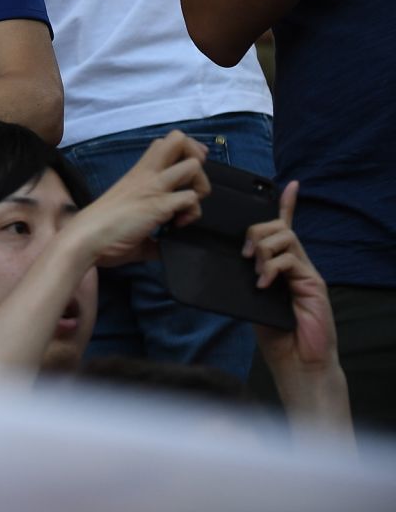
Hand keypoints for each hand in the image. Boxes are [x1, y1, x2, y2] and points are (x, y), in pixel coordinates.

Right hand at [73, 131, 208, 267]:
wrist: (86, 238)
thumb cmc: (101, 231)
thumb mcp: (130, 220)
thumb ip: (151, 230)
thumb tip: (163, 246)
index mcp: (138, 173)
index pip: (165, 143)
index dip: (185, 153)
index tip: (186, 177)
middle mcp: (147, 174)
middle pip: (179, 139)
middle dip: (196, 157)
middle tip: (190, 182)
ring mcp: (153, 187)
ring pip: (193, 166)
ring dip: (200, 186)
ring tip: (187, 207)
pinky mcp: (158, 204)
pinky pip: (191, 198)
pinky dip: (192, 213)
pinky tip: (177, 225)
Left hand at [246, 182, 338, 375]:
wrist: (298, 360)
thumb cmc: (274, 332)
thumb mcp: (252, 297)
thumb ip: (247, 275)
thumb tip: (234, 258)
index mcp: (282, 264)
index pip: (284, 227)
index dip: (286, 205)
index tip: (289, 186)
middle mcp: (296, 263)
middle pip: (276, 227)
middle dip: (255, 233)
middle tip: (246, 255)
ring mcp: (306, 272)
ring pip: (283, 238)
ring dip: (263, 250)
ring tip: (258, 274)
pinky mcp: (313, 283)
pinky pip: (289, 259)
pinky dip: (271, 268)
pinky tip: (265, 284)